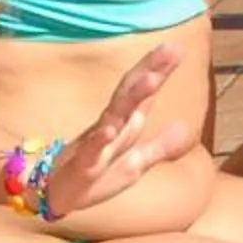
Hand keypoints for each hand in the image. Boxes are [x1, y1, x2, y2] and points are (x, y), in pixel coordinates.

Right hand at [41, 44, 195, 218]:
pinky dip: (102, 137)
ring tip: (151, 78)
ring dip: (133, 97)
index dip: (160, 71)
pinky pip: (93, 149)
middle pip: (132, 92)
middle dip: (150, 69)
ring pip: (116, 114)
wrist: (56, 194)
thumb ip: (161, 146)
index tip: (177, 48)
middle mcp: (111, 126)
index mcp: (125, 125)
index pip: (145, 93)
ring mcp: (97, 142)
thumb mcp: (135, 164)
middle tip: (170, 48)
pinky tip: (111, 128)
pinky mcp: (84, 164)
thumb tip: (185, 126)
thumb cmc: (97, 177)